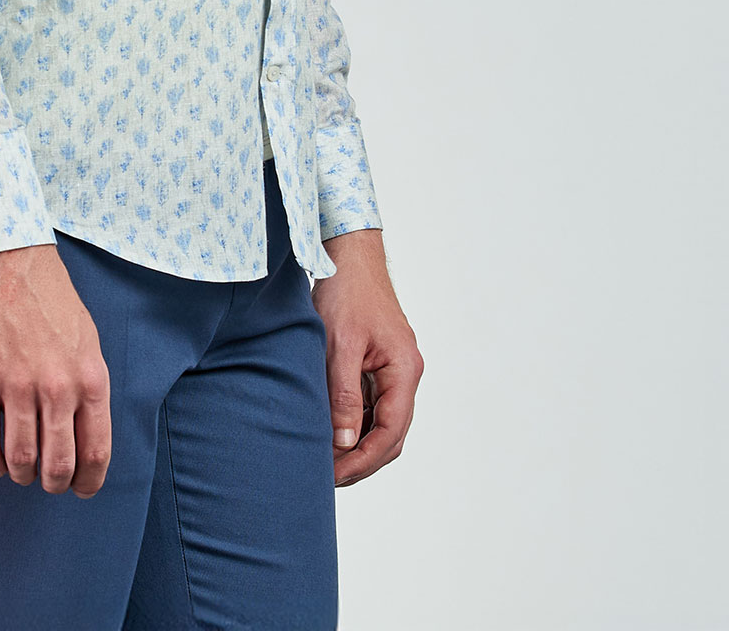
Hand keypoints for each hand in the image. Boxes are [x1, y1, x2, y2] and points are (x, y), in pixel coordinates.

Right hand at [0, 241, 111, 496]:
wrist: (8, 261)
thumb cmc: (50, 299)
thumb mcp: (87, 340)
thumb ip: (87, 386)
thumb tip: (85, 432)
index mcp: (90, 378)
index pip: (96, 451)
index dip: (88, 482)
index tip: (80, 489)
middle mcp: (57, 387)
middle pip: (58, 464)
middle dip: (53, 483)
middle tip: (46, 482)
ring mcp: (18, 385)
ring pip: (21, 457)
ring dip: (21, 473)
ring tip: (19, 470)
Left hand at [311, 227, 422, 486]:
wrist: (347, 253)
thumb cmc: (346, 290)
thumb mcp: (340, 343)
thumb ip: (344, 394)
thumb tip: (344, 443)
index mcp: (404, 368)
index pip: (392, 430)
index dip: (364, 459)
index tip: (335, 476)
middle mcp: (404, 372)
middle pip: (391, 433)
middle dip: (361, 459)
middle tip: (326, 477)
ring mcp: (392, 368)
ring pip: (381, 421)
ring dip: (357, 444)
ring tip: (324, 460)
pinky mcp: (376, 363)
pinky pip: (370, 404)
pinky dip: (353, 423)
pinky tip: (329, 431)